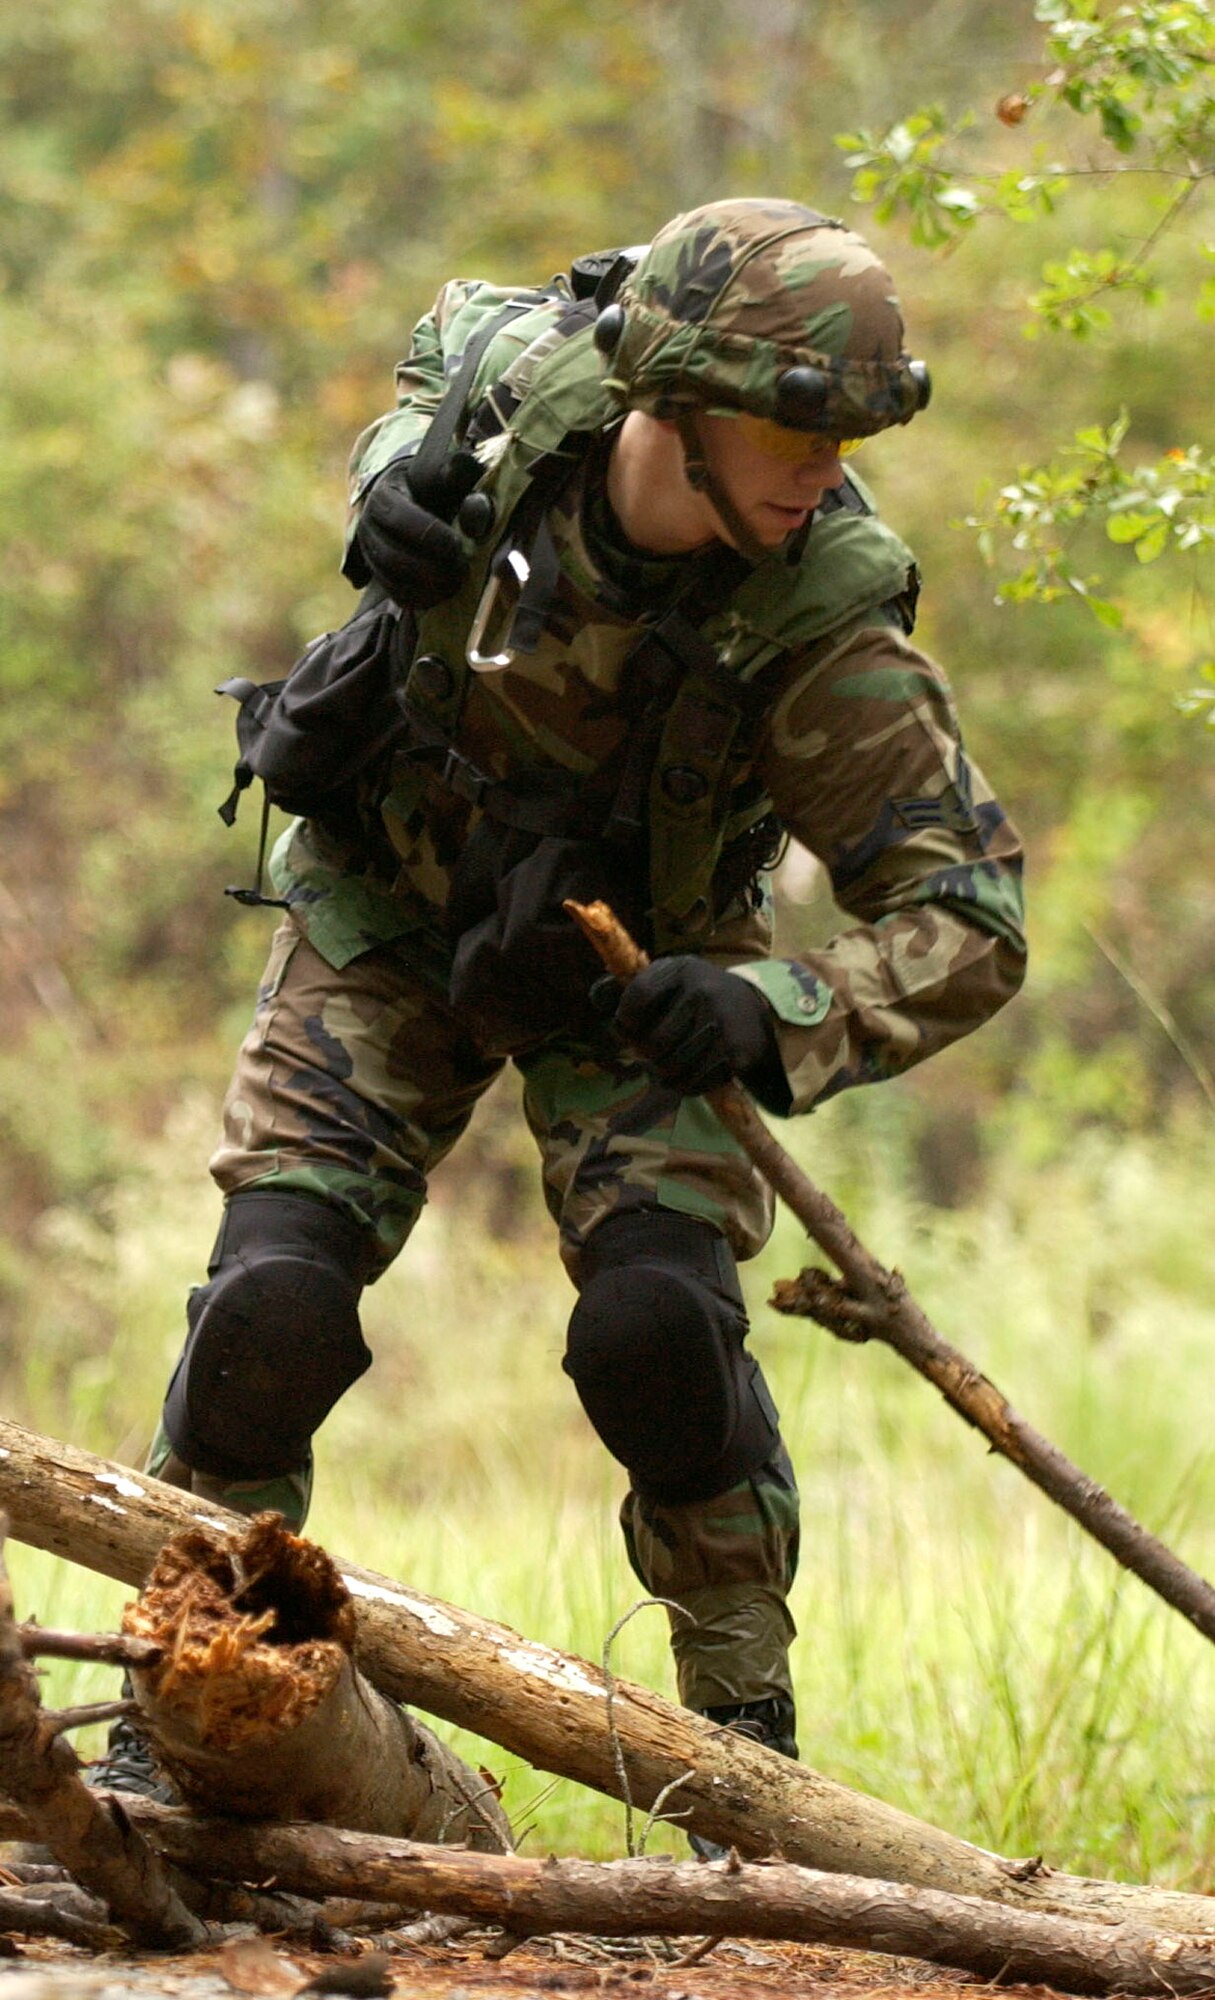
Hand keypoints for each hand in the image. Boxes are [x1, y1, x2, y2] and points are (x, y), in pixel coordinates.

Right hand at [353, 458, 469, 608]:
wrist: (423, 496)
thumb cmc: (440, 482)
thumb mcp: (451, 471)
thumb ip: (463, 479)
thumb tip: (472, 501)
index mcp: (384, 494)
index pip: (398, 519)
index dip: (430, 536)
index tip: (457, 544)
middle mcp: (369, 524)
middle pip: (391, 556)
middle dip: (429, 568)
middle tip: (461, 570)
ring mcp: (371, 551)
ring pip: (391, 579)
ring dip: (426, 588)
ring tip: (455, 584)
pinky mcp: (380, 573)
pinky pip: (394, 593)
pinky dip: (420, 599)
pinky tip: (442, 594)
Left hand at [601, 956, 778, 1097]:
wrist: (756, 1008)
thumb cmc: (699, 994)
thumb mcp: (673, 977)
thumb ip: (637, 987)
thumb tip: (597, 996)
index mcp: (682, 969)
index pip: (639, 996)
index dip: (625, 1020)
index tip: (626, 1029)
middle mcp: (703, 992)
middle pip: (653, 1042)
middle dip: (647, 1054)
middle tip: (652, 1052)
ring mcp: (721, 1023)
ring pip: (671, 1067)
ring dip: (664, 1074)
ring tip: (668, 1065)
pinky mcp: (735, 1052)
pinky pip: (694, 1082)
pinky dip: (685, 1085)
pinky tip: (688, 1074)